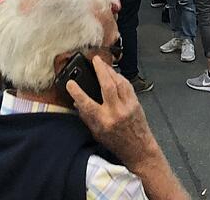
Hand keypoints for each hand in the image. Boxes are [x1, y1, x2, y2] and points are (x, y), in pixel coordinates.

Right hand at [66, 56, 157, 170]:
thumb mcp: (97, 133)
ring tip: (102, 63)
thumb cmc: (117, 143)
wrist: (139, 149)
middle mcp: (116, 112)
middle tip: (94, 59)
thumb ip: (87, 117)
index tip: (70, 83)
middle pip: (107, 85)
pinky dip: (120, 77)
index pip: (87, 104)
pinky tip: (114, 73)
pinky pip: (127, 85)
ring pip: (119, 82)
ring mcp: (127, 106)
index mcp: (104, 122)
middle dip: (100, 70)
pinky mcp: (136, 102)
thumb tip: (77, 103)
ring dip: (110, 70)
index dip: (77, 92)